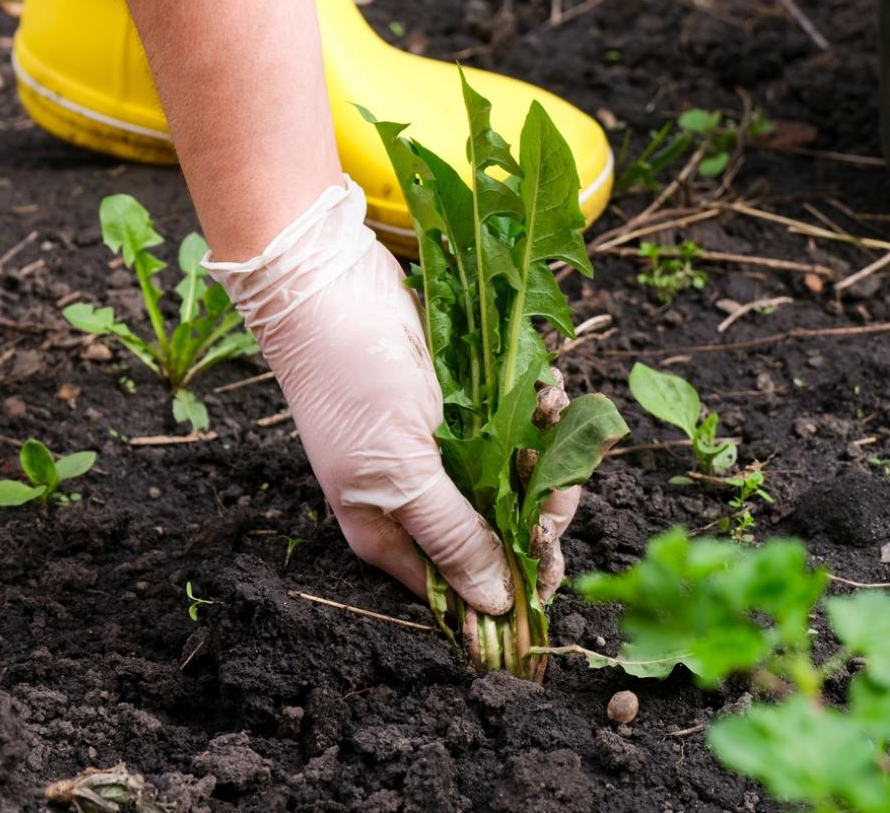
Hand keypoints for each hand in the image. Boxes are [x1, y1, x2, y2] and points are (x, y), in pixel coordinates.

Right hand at [205, 178, 513, 614]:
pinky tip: (545, 386)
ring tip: (549, 409)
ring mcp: (444, 448)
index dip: (512, 580)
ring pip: (516, 475)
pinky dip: (537, 406)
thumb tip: (496, 604)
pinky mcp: (463, 404)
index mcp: (392, 530)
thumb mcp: (401, 473)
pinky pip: (516, 422)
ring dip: (545, 449)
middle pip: (499, 530)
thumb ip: (452, 536)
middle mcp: (420, 496)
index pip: (463, 582)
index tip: (552, 567)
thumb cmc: (353, 384)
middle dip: (539, 508)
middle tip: (559, 481)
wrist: (330, 286)